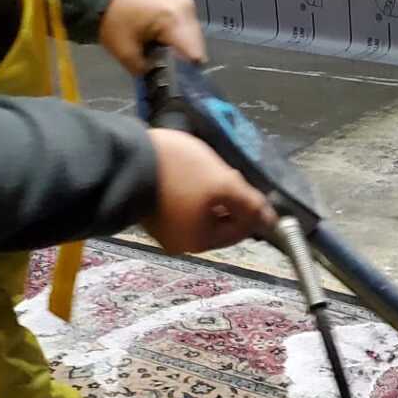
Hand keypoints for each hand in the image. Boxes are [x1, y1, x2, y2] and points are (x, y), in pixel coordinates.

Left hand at [98, 0, 206, 74]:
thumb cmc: (112, 19)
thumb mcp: (126, 53)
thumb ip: (148, 71)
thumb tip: (161, 82)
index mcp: (176, 19)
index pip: (195, 55)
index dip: (187, 74)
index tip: (174, 84)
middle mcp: (188, 10)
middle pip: (197, 48)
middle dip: (184, 64)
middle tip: (166, 74)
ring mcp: (187, 6)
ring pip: (194, 41)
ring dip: (182, 53)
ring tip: (163, 59)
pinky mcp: (182, 6)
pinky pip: (188, 31)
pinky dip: (179, 42)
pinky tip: (164, 47)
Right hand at [144, 128, 275, 253]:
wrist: (125, 156)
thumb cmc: (178, 173)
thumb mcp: (222, 183)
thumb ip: (250, 204)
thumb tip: (271, 221)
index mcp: (198, 242)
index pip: (239, 230)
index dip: (251, 208)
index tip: (248, 184)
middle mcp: (180, 242)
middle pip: (220, 221)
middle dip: (228, 197)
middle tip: (223, 173)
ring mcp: (163, 227)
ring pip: (201, 211)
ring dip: (210, 191)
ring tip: (205, 169)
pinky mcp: (151, 209)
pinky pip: (182, 204)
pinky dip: (191, 190)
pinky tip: (187, 171)